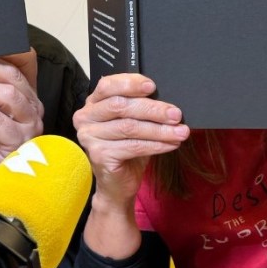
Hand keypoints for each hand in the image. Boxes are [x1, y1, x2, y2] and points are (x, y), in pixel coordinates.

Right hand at [73, 74, 188, 257]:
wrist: (117, 184)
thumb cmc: (126, 149)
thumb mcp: (133, 122)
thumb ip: (140, 107)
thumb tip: (168, 101)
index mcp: (93, 103)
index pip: (108, 85)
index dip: (130, 83)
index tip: (152, 86)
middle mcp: (85, 118)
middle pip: (121, 106)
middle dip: (153, 109)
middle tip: (176, 114)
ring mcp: (89, 137)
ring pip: (129, 127)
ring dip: (159, 129)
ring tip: (180, 131)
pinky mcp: (99, 155)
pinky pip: (133, 146)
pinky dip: (156, 145)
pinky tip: (171, 144)